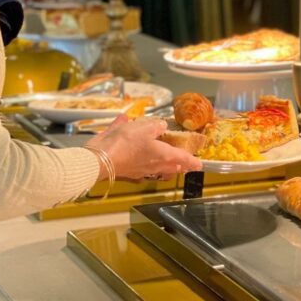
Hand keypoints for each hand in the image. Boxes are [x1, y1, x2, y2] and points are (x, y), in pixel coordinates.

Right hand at [87, 115, 201, 179]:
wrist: (100, 160)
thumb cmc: (124, 143)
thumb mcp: (143, 127)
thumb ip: (155, 126)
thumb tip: (162, 126)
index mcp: (162, 155)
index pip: (182, 158)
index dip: (192, 161)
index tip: (200, 165)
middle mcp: (154, 166)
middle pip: (172, 168)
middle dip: (180, 166)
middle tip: (185, 164)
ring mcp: (141, 172)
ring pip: (159, 172)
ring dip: (166, 169)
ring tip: (169, 164)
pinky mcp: (129, 174)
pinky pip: (143, 172)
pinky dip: (147, 168)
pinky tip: (143, 162)